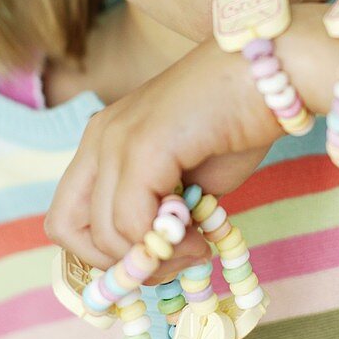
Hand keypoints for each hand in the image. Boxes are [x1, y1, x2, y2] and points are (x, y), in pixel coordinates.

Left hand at [43, 36, 280, 285]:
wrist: (273, 75)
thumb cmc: (238, 122)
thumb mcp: (186, 179)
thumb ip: (158, 212)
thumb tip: (150, 258)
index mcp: (102, 141)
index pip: (65, 217)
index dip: (101, 253)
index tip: (151, 259)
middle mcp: (99, 137)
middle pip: (67, 229)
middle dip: (118, 264)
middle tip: (171, 262)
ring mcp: (117, 138)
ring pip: (106, 234)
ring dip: (153, 259)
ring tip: (196, 248)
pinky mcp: (144, 146)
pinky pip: (134, 222)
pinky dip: (166, 247)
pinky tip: (200, 239)